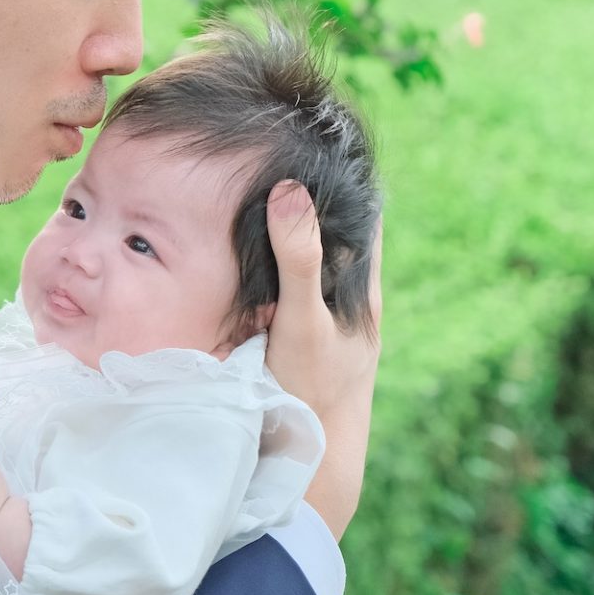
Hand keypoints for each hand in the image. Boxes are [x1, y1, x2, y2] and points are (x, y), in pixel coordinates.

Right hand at [262, 179, 383, 538]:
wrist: (305, 459)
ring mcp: (315, 316)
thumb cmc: (314, 387)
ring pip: (300, 259)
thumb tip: (291, 191)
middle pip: (328, 230)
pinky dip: (258, 262)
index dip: (342, 174)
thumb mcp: (304, 318)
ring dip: (276, 228)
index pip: (362, 211)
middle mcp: (341, 296)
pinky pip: (275, 286)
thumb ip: (298, 259)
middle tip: (264, 148)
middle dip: (303, 194)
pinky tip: (231, 247)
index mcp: (361, 285)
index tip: (312, 135)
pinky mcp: (288, 335)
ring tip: (242, 181)